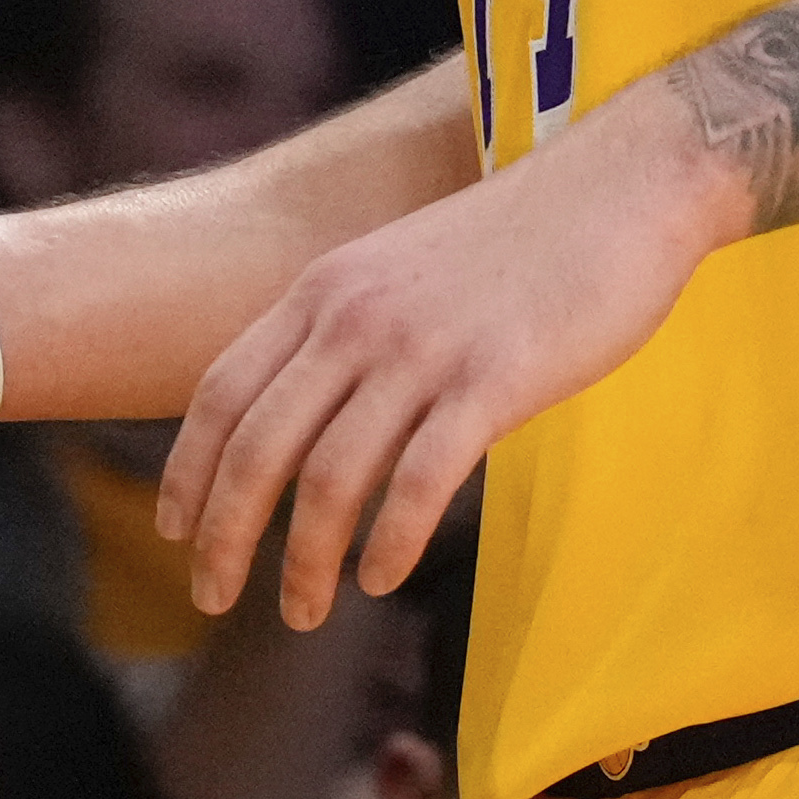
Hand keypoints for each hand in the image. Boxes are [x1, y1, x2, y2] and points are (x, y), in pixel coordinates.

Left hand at [165, 114, 722, 627]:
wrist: (623, 184)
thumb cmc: (520, 240)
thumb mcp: (400, 270)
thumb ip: (348, 331)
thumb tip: (310, 417)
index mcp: (324, 289)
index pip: (221, 392)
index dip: (188, 471)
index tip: (175, 533)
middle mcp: (355, 317)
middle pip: (256, 446)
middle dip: (224, 535)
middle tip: (211, 599)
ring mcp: (422, 348)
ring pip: (330, 477)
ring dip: (305, 560)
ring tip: (304, 614)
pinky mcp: (494, 379)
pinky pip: (420, 480)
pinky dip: (390, 543)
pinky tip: (379, 579)